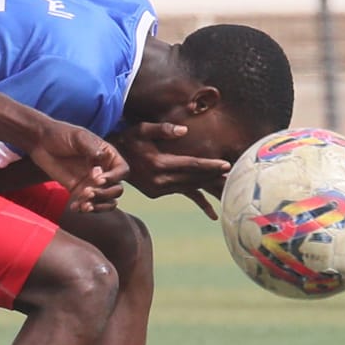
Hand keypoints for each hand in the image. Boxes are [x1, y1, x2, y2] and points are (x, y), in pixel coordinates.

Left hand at [28, 123, 128, 211]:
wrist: (40, 142)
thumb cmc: (61, 134)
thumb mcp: (78, 137)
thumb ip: (91, 148)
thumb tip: (101, 162)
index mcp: (108, 156)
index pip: (122, 171)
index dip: (114, 178)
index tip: (98, 179)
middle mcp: (103, 170)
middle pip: (117, 189)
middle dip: (104, 194)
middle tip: (87, 192)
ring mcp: (92, 183)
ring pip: (106, 201)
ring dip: (98, 206)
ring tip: (83, 205)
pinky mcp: (78, 190)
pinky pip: (88, 204)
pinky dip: (84, 209)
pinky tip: (74, 207)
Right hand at [113, 121, 231, 217]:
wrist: (109, 164)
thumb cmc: (127, 140)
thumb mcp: (142, 130)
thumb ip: (163, 130)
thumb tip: (184, 130)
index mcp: (159, 163)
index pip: (190, 164)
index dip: (209, 165)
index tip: (226, 165)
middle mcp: (161, 179)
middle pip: (194, 178)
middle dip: (215, 176)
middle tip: (236, 175)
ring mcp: (160, 189)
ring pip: (191, 187)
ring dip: (210, 187)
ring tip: (230, 188)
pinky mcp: (159, 193)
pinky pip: (183, 194)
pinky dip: (199, 201)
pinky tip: (213, 214)